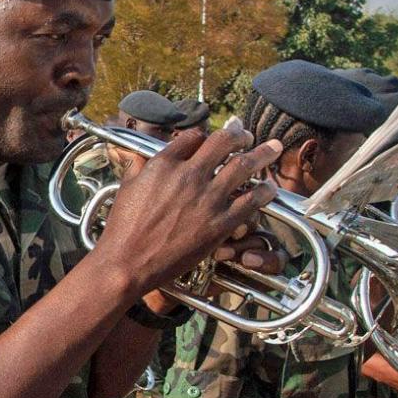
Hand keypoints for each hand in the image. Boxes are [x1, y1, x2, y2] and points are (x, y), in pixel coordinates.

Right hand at [93, 122, 281, 294]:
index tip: (212, 139)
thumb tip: (143, 156)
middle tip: (247, 135)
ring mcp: (207, 199)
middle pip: (223, 142)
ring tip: (274, 148)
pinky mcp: (219, 224)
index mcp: (165, 163)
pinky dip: (264, 192)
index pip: (194, 137)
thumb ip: (139, 166)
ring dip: (262, 154)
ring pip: (244, 166)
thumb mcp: (127, 187)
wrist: (128, 262)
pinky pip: (250, 202)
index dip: (206, 135)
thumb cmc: (123, 228)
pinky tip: (270, 188)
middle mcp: (189, 175)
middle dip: (239, 134)